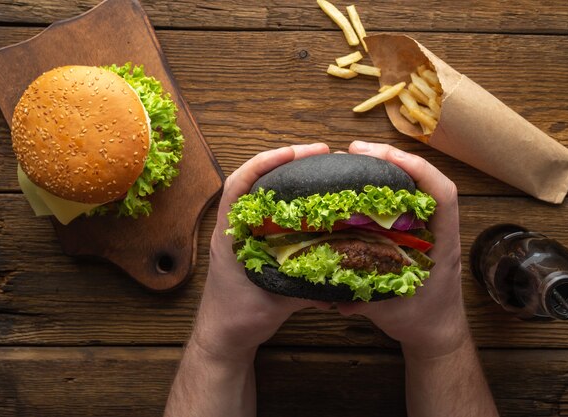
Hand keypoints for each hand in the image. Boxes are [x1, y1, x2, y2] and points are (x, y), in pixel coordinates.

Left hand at [192, 143, 330, 360]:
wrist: (222, 338)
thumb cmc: (239, 320)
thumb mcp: (275, 302)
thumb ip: (307, 286)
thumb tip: (345, 270)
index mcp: (230, 235)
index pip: (239, 184)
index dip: (264, 162)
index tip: (296, 152)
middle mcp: (232, 228)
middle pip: (251, 179)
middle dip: (283, 160)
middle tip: (319, 154)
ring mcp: (239, 234)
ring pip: (258, 191)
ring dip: (283, 174)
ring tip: (315, 166)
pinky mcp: (250, 243)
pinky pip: (266, 209)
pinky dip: (285, 197)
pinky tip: (307, 197)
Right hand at [338, 141, 467, 357]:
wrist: (437, 332)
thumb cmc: (421, 321)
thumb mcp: (391, 312)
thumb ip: (363, 302)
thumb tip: (332, 297)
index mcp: (442, 244)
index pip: (442, 194)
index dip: (417, 169)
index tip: (382, 156)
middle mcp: (438, 230)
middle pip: (426, 180)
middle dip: (393, 158)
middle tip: (355, 150)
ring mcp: (429, 229)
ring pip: (417, 185)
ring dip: (390, 166)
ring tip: (357, 157)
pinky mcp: (416, 232)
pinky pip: (405, 198)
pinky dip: (386, 184)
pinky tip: (362, 182)